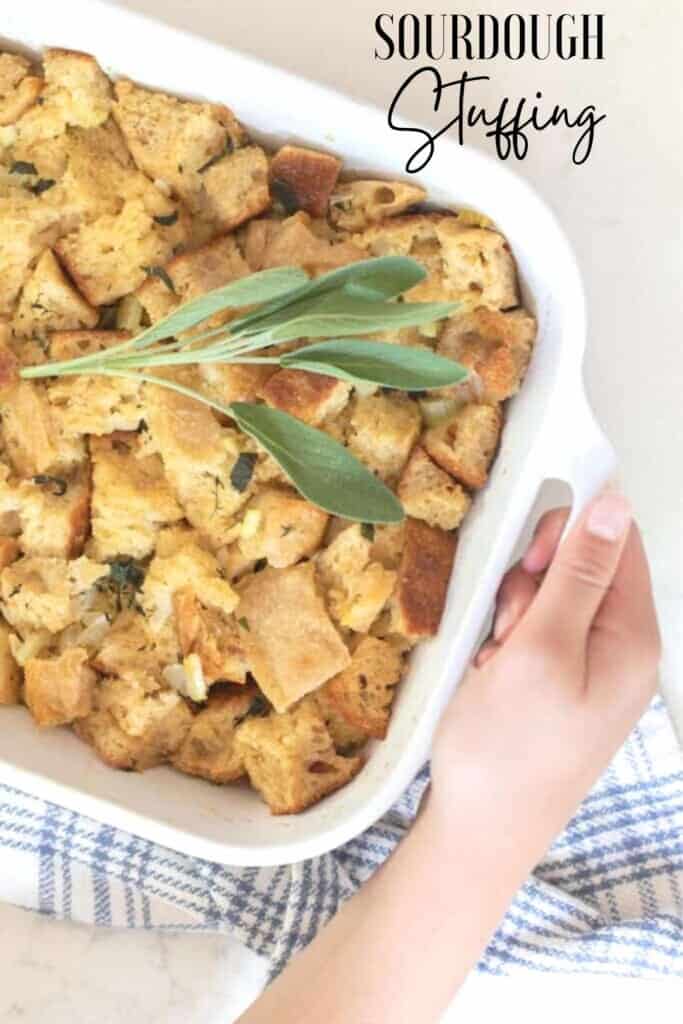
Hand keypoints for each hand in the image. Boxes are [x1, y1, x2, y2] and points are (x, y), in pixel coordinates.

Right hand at [430, 490, 660, 853]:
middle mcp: (622, 649)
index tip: (529, 566)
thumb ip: (578, 574)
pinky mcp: (560, 685)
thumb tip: (613, 501)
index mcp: (633, 638)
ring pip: (551, 598)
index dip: (570, 533)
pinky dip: (508, 643)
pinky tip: (493, 676)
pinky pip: (536, 634)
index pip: (618, 540)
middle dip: (533, 583)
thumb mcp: (540, 650)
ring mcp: (591, 669)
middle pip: (582, 567)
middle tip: (509, 628)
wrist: (481, 833)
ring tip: (496, 661)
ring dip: (514, 616)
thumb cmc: (506, 749)